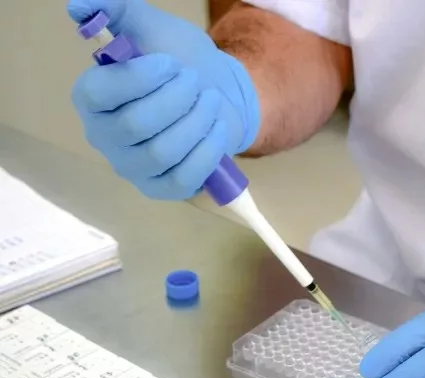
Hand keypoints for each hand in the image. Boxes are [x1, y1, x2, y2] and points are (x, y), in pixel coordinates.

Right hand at [68, 0, 259, 199]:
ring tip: (210, 101)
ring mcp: (132, 167)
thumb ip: (118, 10)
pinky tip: (217, 130)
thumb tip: (78, 6)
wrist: (220, 93)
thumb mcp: (153, 28)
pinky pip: (182, 180)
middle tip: (196, 81)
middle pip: (135, 125)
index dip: (138, 78)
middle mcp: (104, 136)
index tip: (170, 64)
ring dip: (195, 122)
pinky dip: (206, 152)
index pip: (98, 93)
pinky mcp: (161, 188)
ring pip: (162, 152)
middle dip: (176, 99)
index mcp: (92, 97)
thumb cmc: (181, 62)